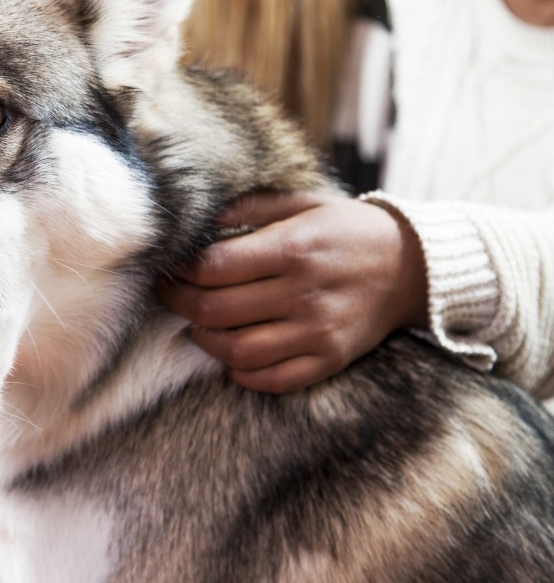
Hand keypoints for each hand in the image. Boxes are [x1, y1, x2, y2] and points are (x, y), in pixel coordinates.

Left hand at [158, 191, 427, 393]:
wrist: (414, 267)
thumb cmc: (348, 230)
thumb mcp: (304, 203)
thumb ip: (251, 208)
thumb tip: (200, 217)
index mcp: (293, 248)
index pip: (214, 267)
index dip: (181, 269)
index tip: (170, 265)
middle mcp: (303, 293)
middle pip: (216, 310)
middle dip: (179, 303)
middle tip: (168, 294)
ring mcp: (318, 331)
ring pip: (238, 351)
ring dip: (205, 340)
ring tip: (197, 324)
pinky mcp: (330, 359)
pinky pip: (273, 379)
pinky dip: (242, 373)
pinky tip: (231, 355)